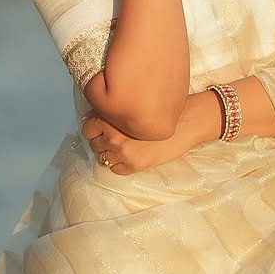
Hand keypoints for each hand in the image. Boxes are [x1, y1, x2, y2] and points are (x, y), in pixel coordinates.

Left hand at [79, 108, 194, 174]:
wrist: (186, 121)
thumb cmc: (161, 108)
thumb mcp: (133, 104)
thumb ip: (111, 109)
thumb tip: (88, 117)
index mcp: (111, 118)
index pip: (87, 128)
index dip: (93, 128)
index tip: (100, 129)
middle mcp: (113, 136)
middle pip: (94, 144)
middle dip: (101, 141)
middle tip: (114, 137)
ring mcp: (123, 152)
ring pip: (103, 158)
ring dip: (110, 153)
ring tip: (124, 147)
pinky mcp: (134, 165)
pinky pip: (115, 170)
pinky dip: (120, 164)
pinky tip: (131, 155)